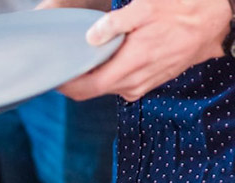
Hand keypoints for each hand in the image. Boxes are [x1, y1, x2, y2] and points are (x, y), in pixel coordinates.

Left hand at [58, 0, 231, 101]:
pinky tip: (104, 60)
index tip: (53, 76)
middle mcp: (133, 84)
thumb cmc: (182, 12)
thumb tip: (90, 37)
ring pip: (104, 88)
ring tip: (82, 59)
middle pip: (92, 91)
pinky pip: (118, 85)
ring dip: (92, 77)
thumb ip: (115, 23)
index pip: (86, 89)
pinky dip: (107, 75)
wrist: (213, 24)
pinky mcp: (146, 85)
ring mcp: (140, 87)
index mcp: (130, 66)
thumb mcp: (146, 8)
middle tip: (62, 64)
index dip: (66, 86)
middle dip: (74, 81)